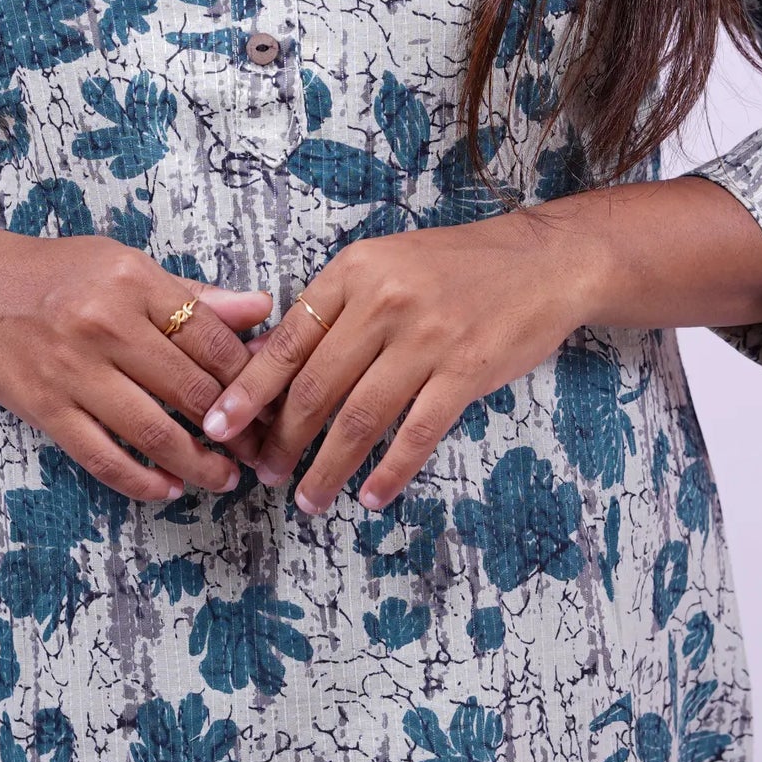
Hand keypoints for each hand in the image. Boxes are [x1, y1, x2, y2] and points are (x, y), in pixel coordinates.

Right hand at [0, 214, 272, 504]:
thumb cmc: (56, 274)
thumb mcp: (124, 266)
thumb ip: (191, 295)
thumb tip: (260, 310)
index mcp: (133, 280)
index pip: (212, 338)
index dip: (249, 378)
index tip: (270, 403)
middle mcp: (105, 324)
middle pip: (189, 388)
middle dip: (234, 428)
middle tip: (258, 450)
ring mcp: (72, 370)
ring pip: (153, 431)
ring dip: (197, 464)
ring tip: (224, 478)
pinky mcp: (45, 407)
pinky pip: (102, 457)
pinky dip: (141, 480)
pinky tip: (166, 488)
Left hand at [195, 210, 586, 512]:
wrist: (543, 262)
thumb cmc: (456, 268)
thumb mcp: (385, 266)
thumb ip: (333, 310)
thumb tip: (269, 365)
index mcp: (354, 272)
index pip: (287, 341)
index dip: (248, 391)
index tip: (218, 426)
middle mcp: (384, 301)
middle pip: (315, 388)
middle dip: (282, 441)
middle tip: (263, 475)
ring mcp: (427, 337)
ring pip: (359, 419)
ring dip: (327, 468)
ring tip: (309, 500)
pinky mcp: (466, 370)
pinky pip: (416, 434)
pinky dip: (389, 472)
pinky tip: (372, 496)